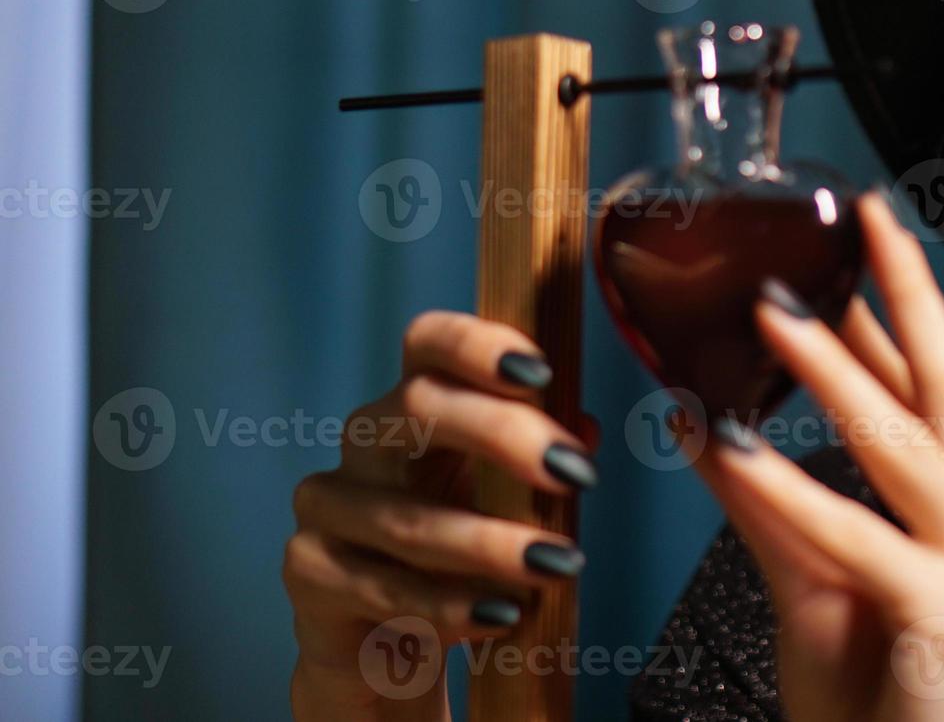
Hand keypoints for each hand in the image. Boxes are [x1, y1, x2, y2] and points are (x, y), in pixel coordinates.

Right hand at [283, 312, 599, 720]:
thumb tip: (587, 429)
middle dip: (502, 434)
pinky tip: (503, 615)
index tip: (542, 372)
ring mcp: (328, 505)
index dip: (478, 345)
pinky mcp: (308, 573)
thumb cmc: (458, 558)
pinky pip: (384, 587)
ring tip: (558, 563)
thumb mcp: (511, 503)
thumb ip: (543, 463)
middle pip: (418, 407)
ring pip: (408, 516)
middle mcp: (365, 442)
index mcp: (416, 405)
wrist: (384, 649)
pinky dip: (451, 605)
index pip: (429, 343)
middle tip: (575, 471)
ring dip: (491, 543)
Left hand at [680, 189, 943, 721]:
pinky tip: (734, 447)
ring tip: (770, 310)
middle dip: (906, 292)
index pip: (935, 392)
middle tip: (861, 214)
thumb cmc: (881, 703)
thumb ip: (770, 505)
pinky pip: (861, 537)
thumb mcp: (818, 584)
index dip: (896, 310)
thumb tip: (704, 420)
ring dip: (835, 370)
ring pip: (906, 445)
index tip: (861, 236)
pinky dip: (792, 490)